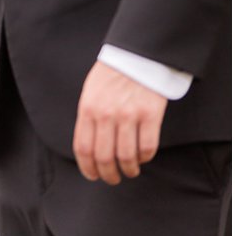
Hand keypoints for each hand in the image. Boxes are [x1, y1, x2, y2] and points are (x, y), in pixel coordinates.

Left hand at [72, 60, 166, 184]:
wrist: (135, 56)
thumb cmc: (111, 76)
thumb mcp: (90, 93)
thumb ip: (88, 118)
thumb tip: (88, 148)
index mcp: (87, 108)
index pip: (83, 148)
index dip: (88, 168)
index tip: (93, 176)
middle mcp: (106, 114)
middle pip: (104, 157)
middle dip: (108, 174)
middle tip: (113, 179)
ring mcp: (129, 115)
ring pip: (127, 156)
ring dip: (129, 170)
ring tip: (130, 172)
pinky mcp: (150, 115)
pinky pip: (147, 147)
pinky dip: (145, 158)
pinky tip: (143, 158)